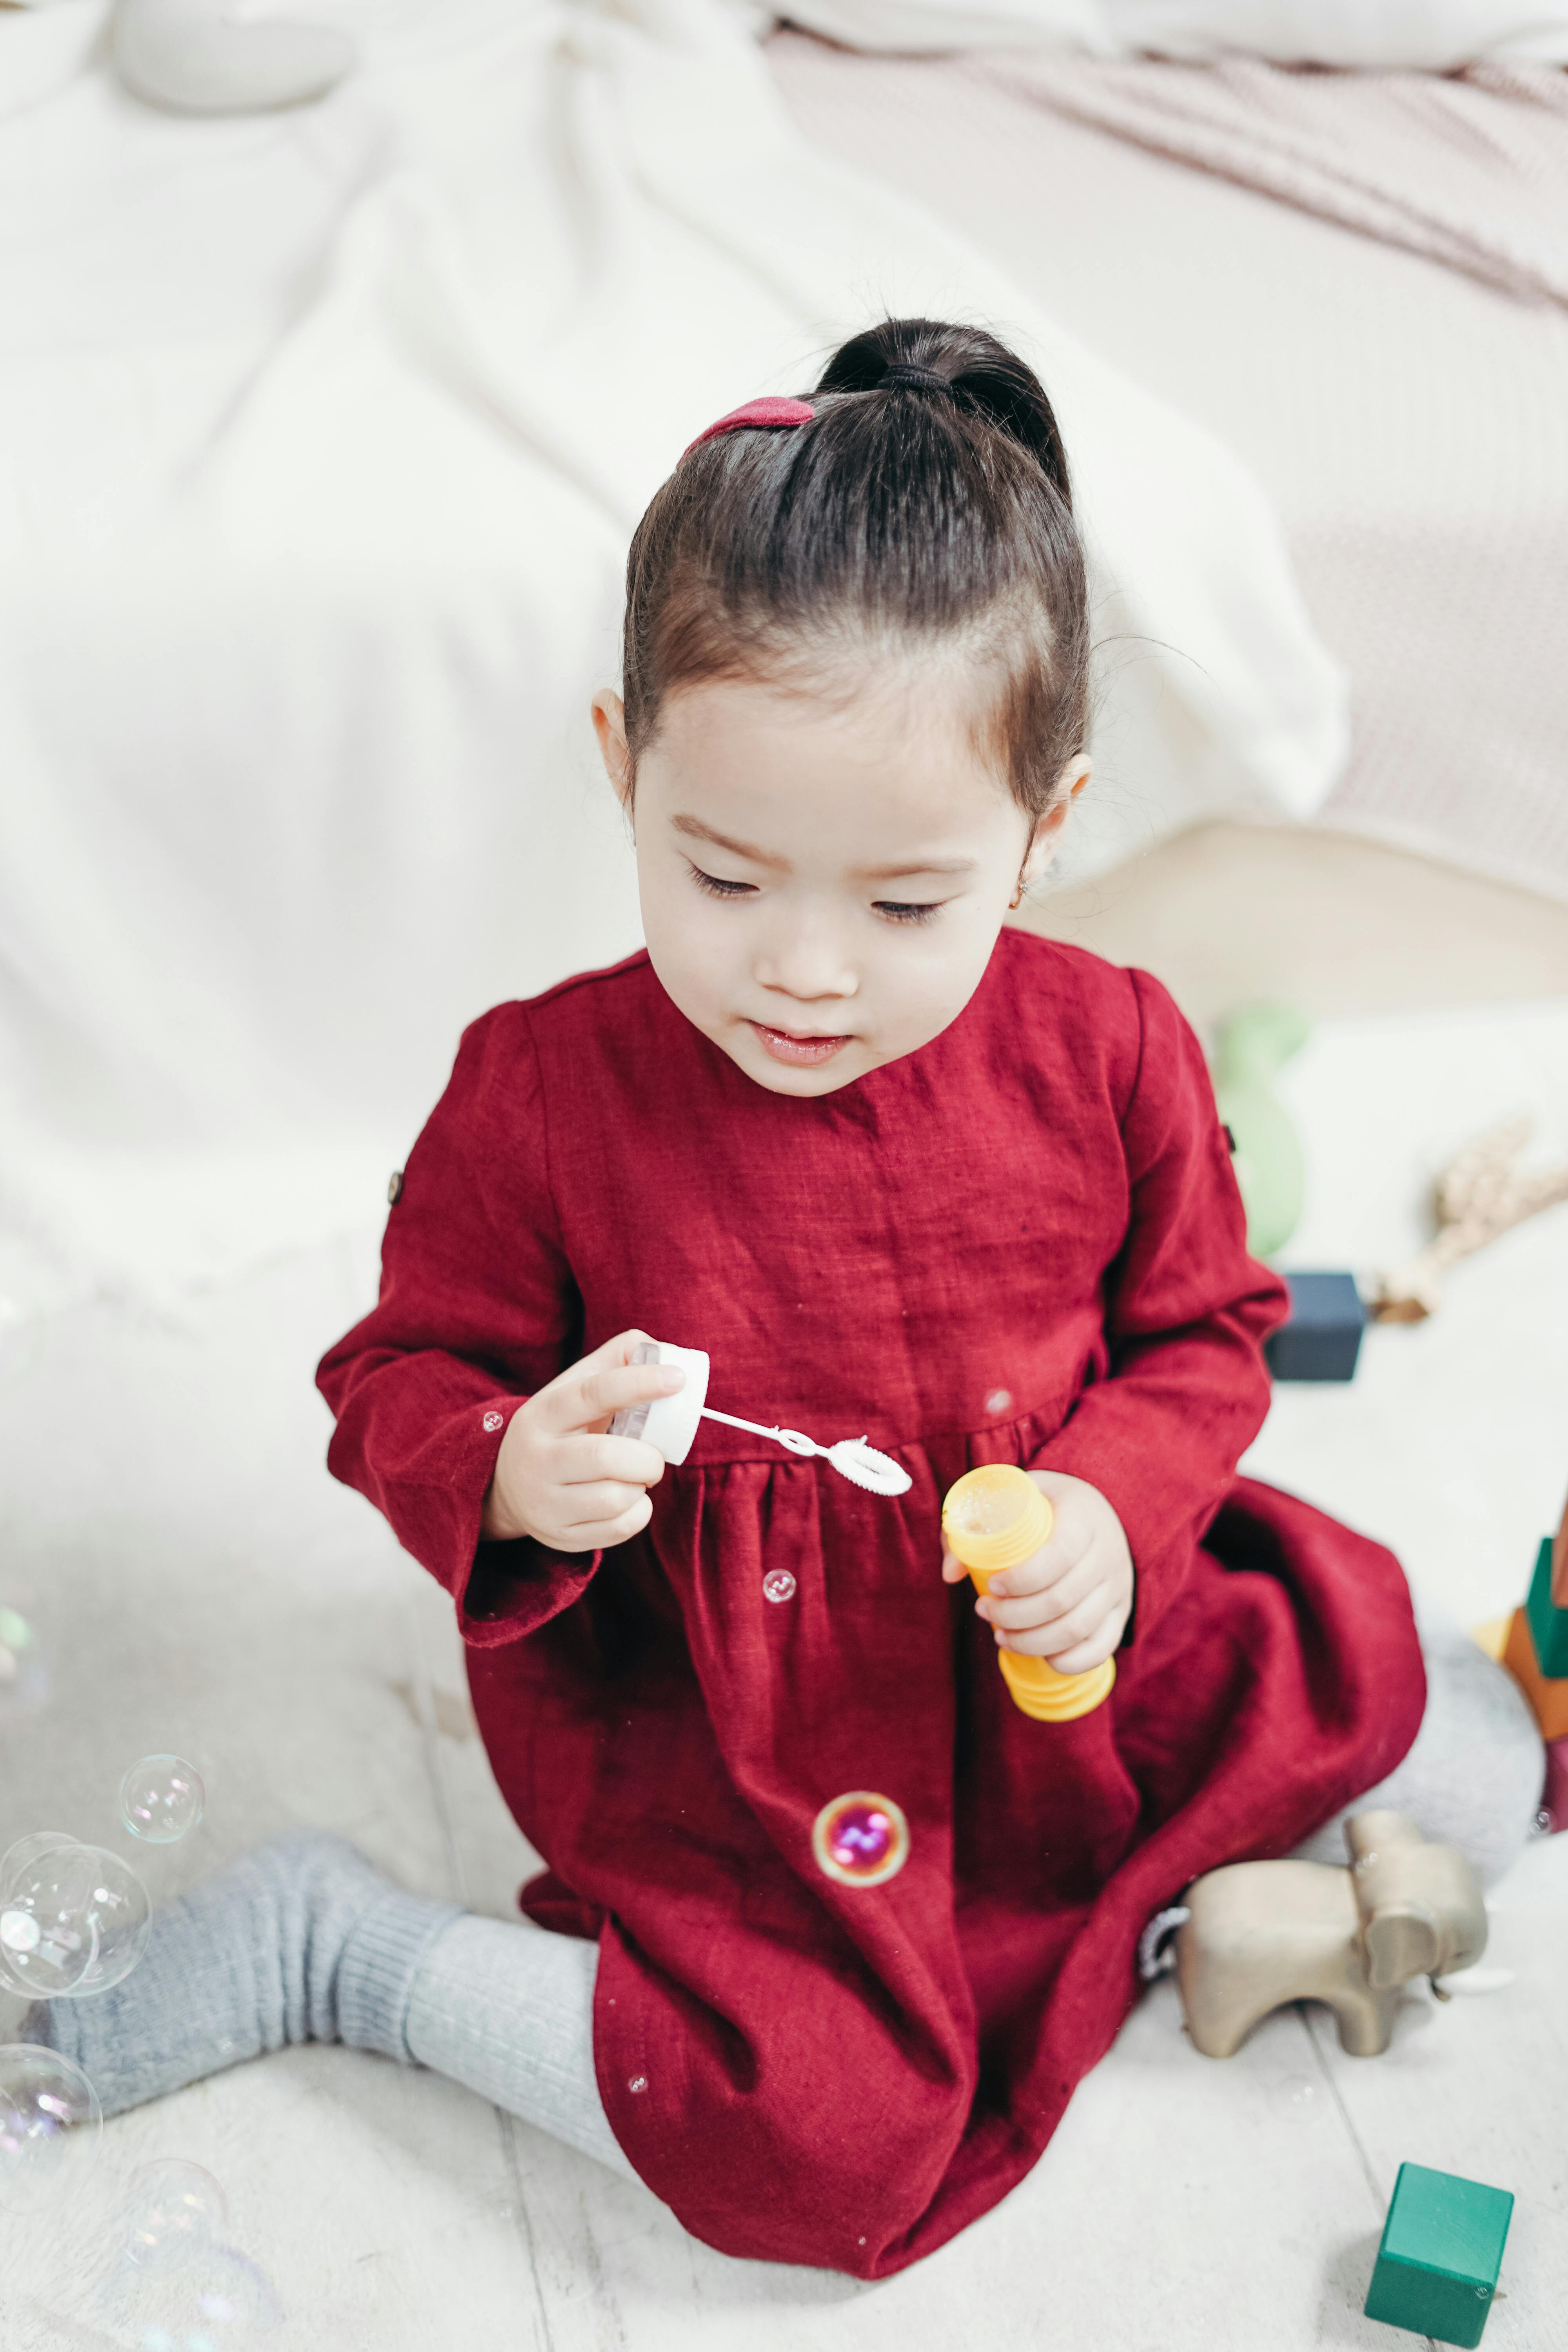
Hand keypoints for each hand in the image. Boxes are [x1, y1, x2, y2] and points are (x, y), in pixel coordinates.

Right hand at [482, 1330, 682, 1550]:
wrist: (508, 1485)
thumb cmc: (561, 1429)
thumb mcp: (573, 1388)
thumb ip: (615, 1361)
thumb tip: (662, 1352)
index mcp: (543, 1413)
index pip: (593, 1393)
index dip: (639, 1383)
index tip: (677, 1380)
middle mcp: (537, 1459)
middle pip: (606, 1457)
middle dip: (647, 1457)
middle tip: (653, 1456)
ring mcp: (544, 1502)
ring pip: (615, 1498)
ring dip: (641, 1486)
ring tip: (635, 1478)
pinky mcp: (559, 1536)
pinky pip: (618, 1529)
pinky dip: (638, 1513)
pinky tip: (628, 1501)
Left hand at [941, 1469, 1132, 1673]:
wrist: (1098, 1511)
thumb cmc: (1043, 1506)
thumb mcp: (1011, 1496)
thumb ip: (971, 1524)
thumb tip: (950, 1574)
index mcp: (1083, 1519)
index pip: (1057, 1557)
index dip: (1020, 1579)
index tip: (991, 1584)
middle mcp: (1107, 1555)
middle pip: (1061, 1601)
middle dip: (1013, 1615)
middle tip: (983, 1610)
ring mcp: (1118, 1588)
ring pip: (1077, 1630)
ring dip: (1031, 1642)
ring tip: (1000, 1634)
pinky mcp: (1121, 1613)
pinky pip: (1100, 1649)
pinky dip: (1067, 1661)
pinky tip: (1040, 1654)